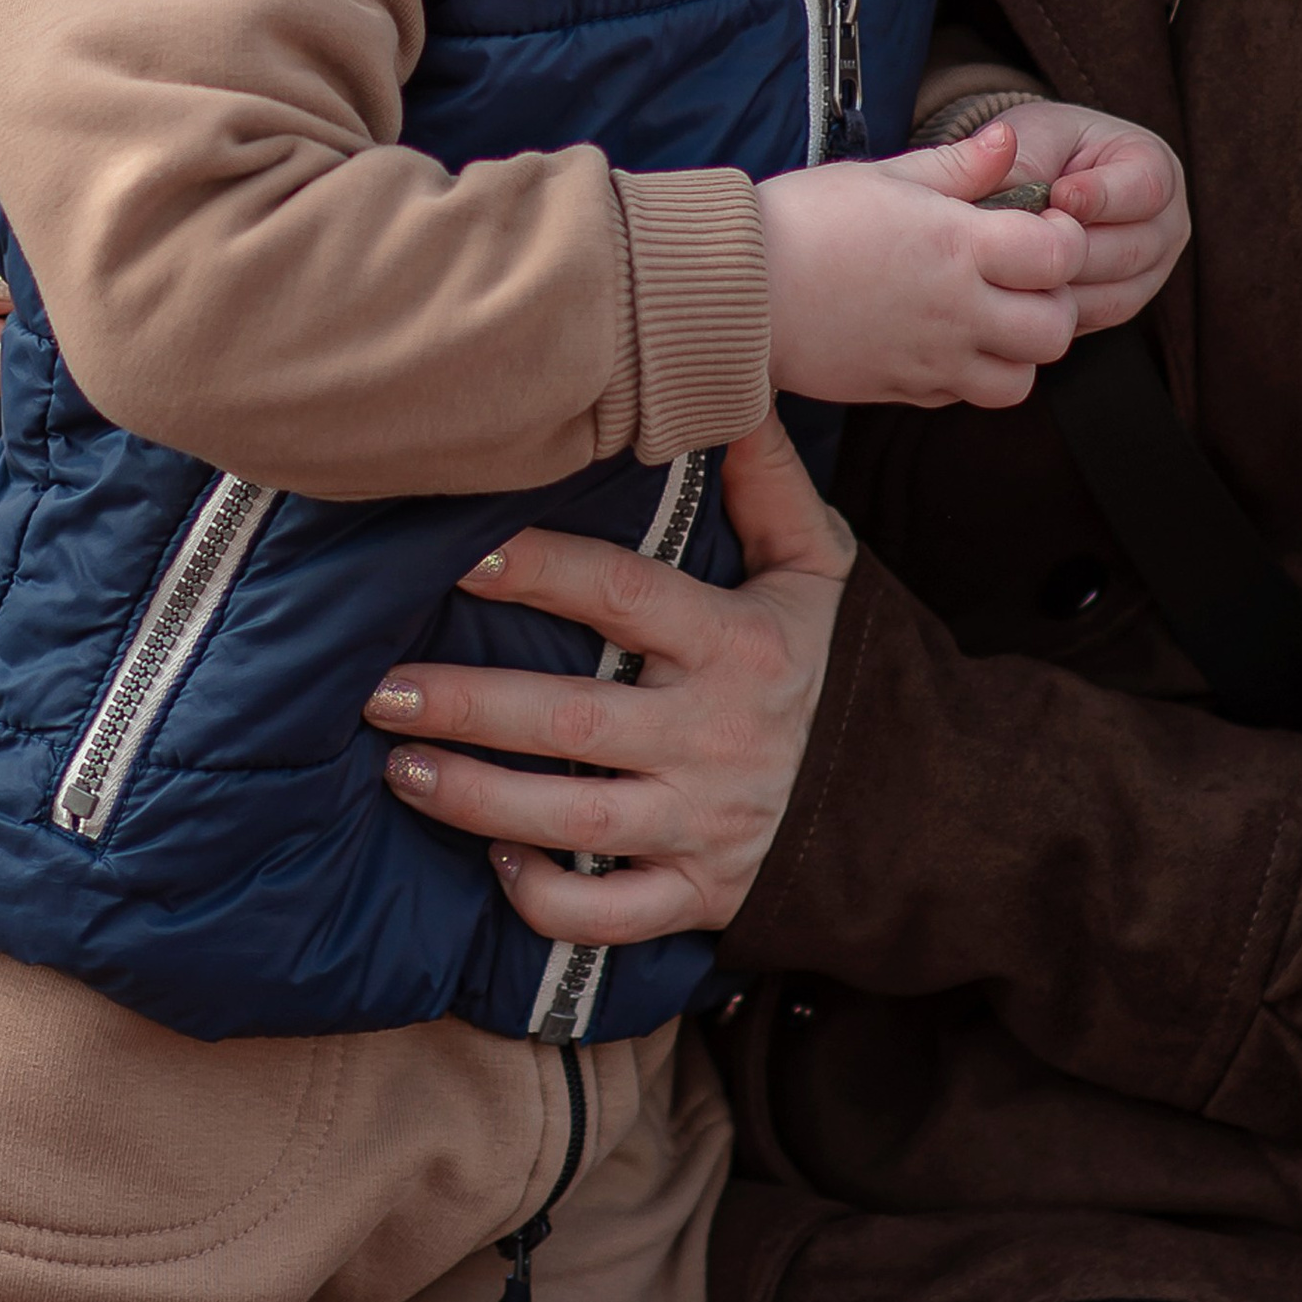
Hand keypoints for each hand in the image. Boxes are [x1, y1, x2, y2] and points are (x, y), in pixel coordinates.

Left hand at [367, 411, 852, 938]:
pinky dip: (545, 897)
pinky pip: (609, 915)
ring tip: (398, 766)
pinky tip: (493, 860)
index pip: (623, 595)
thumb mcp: (816, 565)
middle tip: (380, 688)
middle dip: (468, 704)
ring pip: (574, 821)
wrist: (920, 794)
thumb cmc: (839, 661)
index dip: (539, 569)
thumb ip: (766, 481)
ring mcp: (708, 823)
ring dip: (475, 799)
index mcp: (741, 644)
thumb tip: (729, 386)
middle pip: (573, 718)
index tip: (460, 554)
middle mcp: (718, 736)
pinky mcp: (702, 894)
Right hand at [759, 124, 1083, 406]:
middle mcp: (955, 310)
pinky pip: (967, 396)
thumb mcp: (884, 175)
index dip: (1065, 238)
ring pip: (1021, 379)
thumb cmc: (802, 220)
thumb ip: (958, 165)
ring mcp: (931, 358)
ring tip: (992, 313)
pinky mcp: (903, 390)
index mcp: (957, 245)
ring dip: (1020, 348)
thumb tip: (1008, 138)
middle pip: (1055, 328)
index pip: (1059, 256)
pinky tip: (948, 337)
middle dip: (1055, 300)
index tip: (1042, 225)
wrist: (734, 290)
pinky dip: (974, 373)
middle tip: (1025, 274)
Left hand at [968, 102, 1188, 330]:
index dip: (1102, 196)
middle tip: (1024, 240)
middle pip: (1129, 251)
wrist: (1039, 178)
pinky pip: (1093, 318)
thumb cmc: (1043, 147)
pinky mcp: (1123, 306)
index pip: (1147, 190)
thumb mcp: (1034, 136)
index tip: (1059, 194)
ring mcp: (1151, 272)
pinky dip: (1055, 309)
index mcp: (1156, 168)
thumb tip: (1000, 199)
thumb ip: (1024, 162)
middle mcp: (1166, 225)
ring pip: (1111, 293)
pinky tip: (1023, 290)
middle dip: (1072, 248)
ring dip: (1060, 283)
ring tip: (1016, 265)